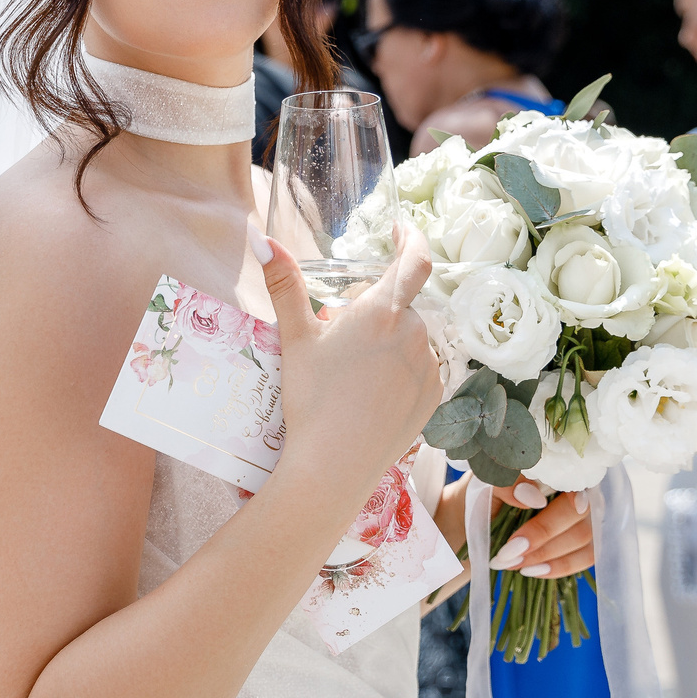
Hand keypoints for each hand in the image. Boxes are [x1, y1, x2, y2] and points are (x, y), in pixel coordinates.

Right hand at [258, 223, 441, 496]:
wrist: (334, 466)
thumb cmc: (312, 398)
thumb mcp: (295, 338)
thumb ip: (284, 284)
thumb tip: (263, 239)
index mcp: (383, 312)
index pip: (415, 260)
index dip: (413, 239)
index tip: (403, 232)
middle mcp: (415, 334)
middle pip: (401, 305)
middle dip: (376, 309)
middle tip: (341, 333)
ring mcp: (428, 367)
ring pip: (410, 337)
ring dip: (388, 340)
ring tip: (353, 370)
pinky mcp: (434, 396)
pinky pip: (420, 367)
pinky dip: (400, 368)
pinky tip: (371, 391)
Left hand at [478, 477, 595, 579]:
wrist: (479, 518)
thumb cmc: (485, 493)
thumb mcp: (486, 482)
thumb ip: (507, 482)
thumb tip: (533, 497)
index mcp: (557, 466)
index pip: (572, 476)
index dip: (560, 496)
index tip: (535, 510)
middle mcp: (579, 487)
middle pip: (578, 512)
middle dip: (542, 535)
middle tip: (508, 553)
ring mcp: (588, 515)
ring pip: (583, 537)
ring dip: (546, 555)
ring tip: (512, 563)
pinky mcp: (587, 540)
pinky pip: (587, 556)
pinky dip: (559, 567)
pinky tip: (532, 571)